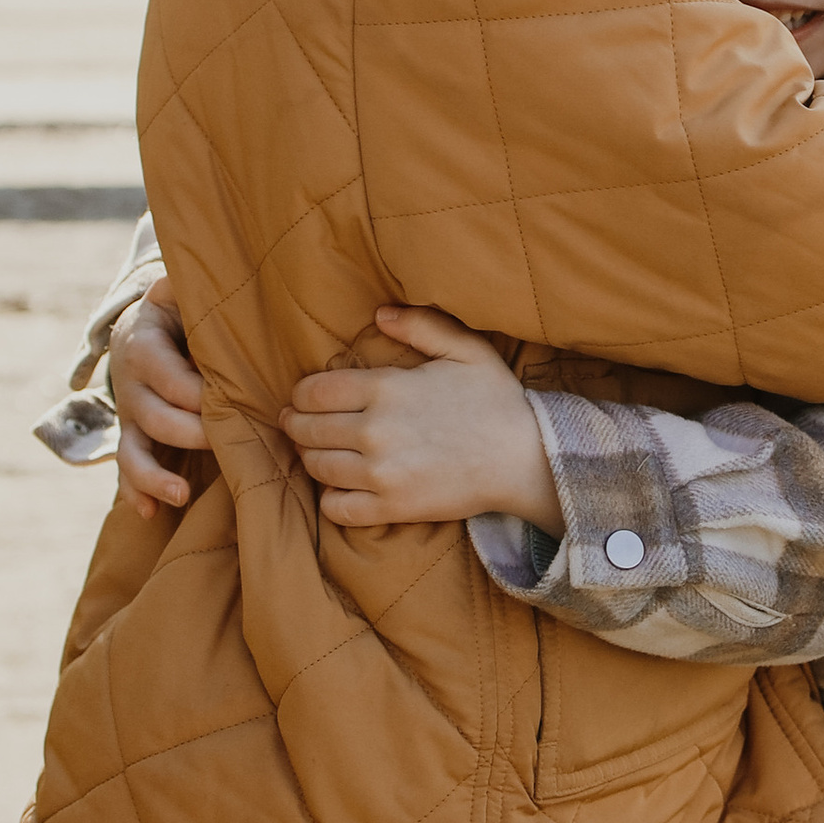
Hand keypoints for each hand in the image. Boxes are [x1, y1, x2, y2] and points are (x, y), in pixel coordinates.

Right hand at [112, 290, 204, 518]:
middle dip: (191, 434)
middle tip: (226, 442)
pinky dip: (136, 493)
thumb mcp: (178, 290)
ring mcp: (129, 416)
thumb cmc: (177, 310)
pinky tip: (150, 513)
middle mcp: (130, 384)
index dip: (200, 396)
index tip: (236, 402)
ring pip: (132, 451)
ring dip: (153, 477)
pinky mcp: (133, 437)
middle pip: (154, 418)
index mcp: (144, 344)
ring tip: (180, 495)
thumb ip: (188, 284)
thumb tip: (215, 268)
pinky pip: (127, 469)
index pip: (170, 377)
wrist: (142, 328)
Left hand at [280, 307, 555, 530]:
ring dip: (309, 459)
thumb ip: (422, 326)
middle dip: (297, 425)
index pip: (314, 392)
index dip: (301, 395)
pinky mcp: (392, 507)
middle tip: (297, 425)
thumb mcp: (467, 349)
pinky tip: (340, 487)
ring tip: (316, 453)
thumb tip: (380, 314)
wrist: (527, 460)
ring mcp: (381, 473)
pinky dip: (330, 498)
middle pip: (307, 430)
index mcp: (387, 389)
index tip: (303, 398)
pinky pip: (336, 508)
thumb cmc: (498, 402)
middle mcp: (375, 431)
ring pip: (316, 467)